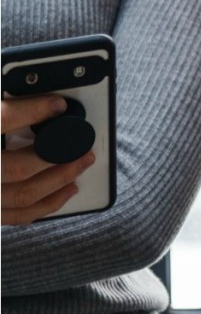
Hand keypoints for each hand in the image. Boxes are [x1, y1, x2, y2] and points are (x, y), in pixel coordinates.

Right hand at [2, 96, 94, 224]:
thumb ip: (2, 112)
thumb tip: (31, 98)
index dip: (31, 111)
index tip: (57, 104)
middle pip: (16, 168)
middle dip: (56, 155)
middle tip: (80, 141)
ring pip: (22, 195)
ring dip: (59, 180)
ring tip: (81, 162)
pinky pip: (16, 215)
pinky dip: (47, 203)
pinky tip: (66, 189)